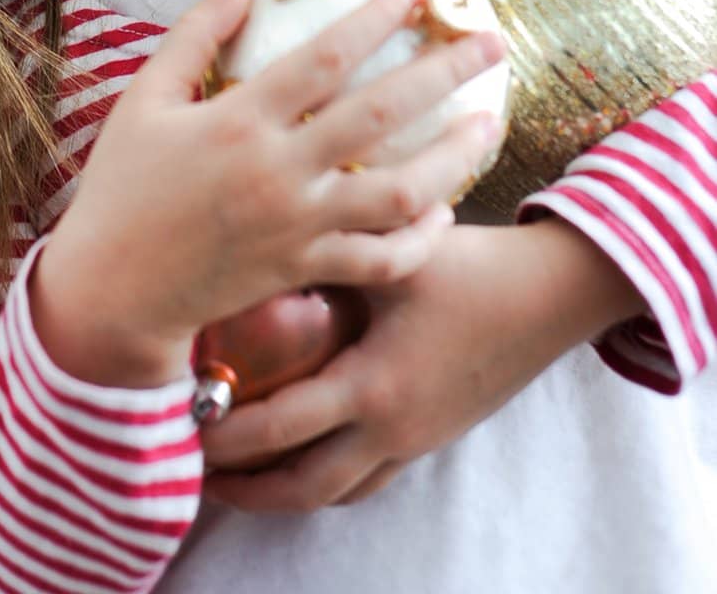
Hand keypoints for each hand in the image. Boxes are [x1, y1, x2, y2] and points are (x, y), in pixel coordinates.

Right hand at [41, 0, 505, 374]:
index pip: (324, 57)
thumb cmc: (122, 186)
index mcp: (238, 120)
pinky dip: (418, 240)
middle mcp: (278, 170)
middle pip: (380, 116)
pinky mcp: (303, 269)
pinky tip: (443, 210)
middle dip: (443, 74)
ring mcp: (296, 225)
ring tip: (488, 126)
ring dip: (453, 159)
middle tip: (492, 43)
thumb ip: (193, 36)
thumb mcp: (143, 99)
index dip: (375, 19)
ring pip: (397, 194)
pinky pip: (378, 259)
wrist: (112, 289)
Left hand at [199, 216, 648, 511]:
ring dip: (281, 492)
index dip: (226, 435)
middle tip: (192, 471)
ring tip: (233, 479)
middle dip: (245, 487)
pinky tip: (297, 463)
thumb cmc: (466, 266)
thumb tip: (249, 236)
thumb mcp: (389, 255)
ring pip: (336, 493)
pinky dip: (324, 483)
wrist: (549, 294)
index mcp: (374, 385)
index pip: (281, 426)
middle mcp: (392, 426)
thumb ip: (323, 252)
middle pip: (302, 485)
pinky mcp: (431, 434)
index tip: (180, 426)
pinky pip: (367, 480)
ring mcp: (414, 438)